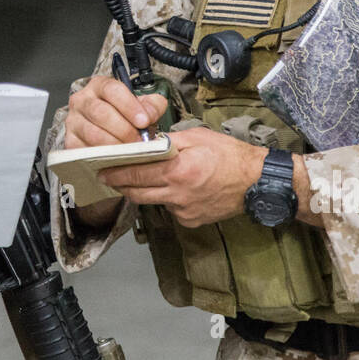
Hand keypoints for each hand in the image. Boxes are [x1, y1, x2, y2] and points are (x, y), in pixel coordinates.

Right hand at [64, 76, 168, 226]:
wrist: (111, 132)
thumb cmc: (125, 117)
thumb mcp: (142, 106)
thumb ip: (152, 105)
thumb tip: (150, 114)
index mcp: (100, 86)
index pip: (112, 90)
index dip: (129, 106)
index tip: (144, 121)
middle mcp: (82, 101)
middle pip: (101, 113)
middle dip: (124, 130)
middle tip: (139, 141)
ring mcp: (73, 121)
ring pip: (93, 134)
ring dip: (115, 146)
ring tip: (131, 152)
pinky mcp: (70, 142)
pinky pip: (85, 151)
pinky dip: (102, 157)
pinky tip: (116, 160)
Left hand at [97, 126, 266, 227]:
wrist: (256, 183)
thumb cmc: (230, 156)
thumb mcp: (198, 137)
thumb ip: (169, 141)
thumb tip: (148, 143)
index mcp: (178, 172)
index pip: (137, 174)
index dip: (116, 173)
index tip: (102, 171)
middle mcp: (178, 195)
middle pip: (138, 193)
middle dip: (123, 185)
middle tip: (111, 176)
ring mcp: (184, 212)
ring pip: (153, 202)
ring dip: (145, 191)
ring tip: (144, 178)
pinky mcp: (190, 221)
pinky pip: (170, 209)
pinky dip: (167, 199)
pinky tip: (176, 189)